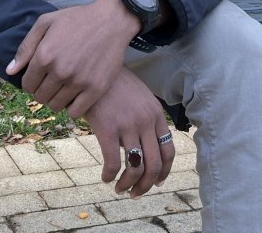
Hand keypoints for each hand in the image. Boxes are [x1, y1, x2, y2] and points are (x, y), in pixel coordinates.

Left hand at [6, 0, 139, 116]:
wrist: (111, 20)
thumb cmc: (77, 19)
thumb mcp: (45, 23)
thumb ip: (25, 47)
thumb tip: (10, 71)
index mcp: (45, 55)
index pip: (27, 85)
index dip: (31, 82)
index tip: (40, 76)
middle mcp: (60, 71)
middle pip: (40, 97)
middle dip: (42, 90)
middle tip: (52, 81)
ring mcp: (78, 81)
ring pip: (56, 106)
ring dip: (56, 99)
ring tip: (62, 87)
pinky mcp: (96, 89)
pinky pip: (75, 112)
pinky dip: (72, 107)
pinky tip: (75, 95)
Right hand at [84, 67, 175, 197]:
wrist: (93, 67)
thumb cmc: (114, 83)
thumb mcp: (139, 95)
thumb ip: (146, 117)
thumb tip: (146, 144)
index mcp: (156, 114)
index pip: (168, 151)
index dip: (163, 172)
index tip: (155, 182)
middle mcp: (146, 121)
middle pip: (154, 164)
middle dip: (146, 185)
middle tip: (135, 193)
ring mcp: (128, 125)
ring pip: (135, 168)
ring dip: (127, 184)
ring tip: (119, 188)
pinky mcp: (108, 128)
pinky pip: (113, 162)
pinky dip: (110, 175)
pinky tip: (105, 177)